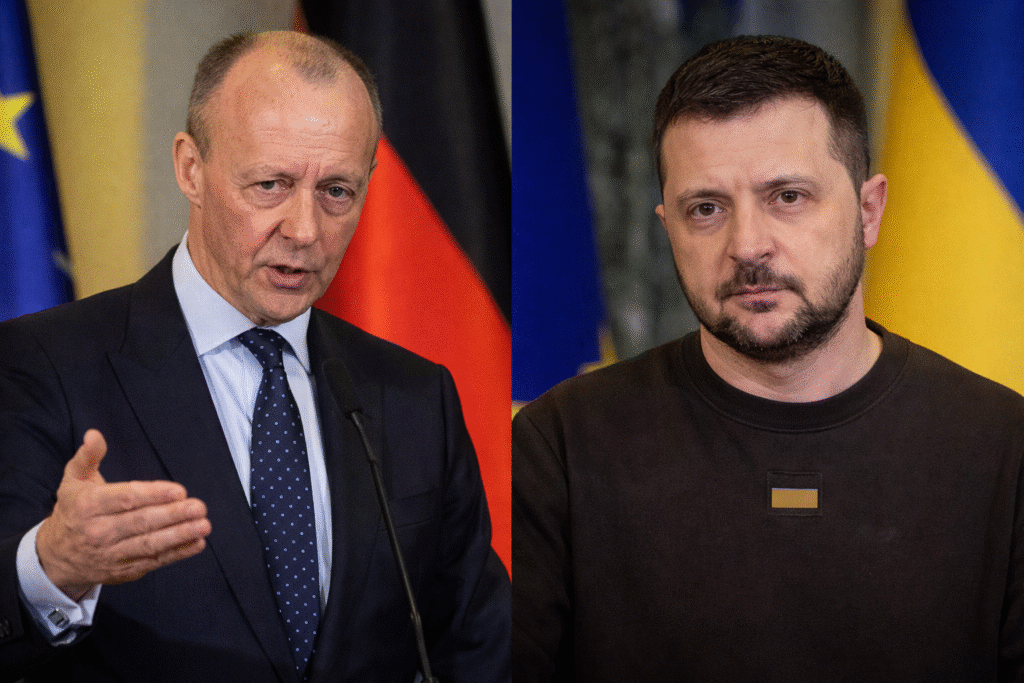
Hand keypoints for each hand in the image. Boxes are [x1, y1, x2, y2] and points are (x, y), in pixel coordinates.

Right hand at [35, 429, 211, 600]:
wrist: (56, 557)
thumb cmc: (73, 511)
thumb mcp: (73, 480)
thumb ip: (88, 457)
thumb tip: (94, 435)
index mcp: (88, 506)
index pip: (125, 499)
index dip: (154, 495)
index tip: (179, 491)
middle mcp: (99, 531)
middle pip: (141, 522)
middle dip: (173, 515)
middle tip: (199, 507)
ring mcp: (112, 554)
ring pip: (149, 544)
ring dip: (179, 535)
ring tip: (203, 525)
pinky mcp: (123, 570)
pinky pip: (153, 561)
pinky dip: (177, 554)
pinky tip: (196, 543)